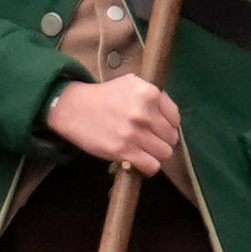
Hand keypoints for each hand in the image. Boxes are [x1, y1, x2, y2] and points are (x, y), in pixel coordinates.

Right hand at [46, 74, 188, 182]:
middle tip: (151, 141)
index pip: (175, 118)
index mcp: (150, 93)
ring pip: (164, 153)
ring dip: (156, 155)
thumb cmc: (105, 96)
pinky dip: (149, 167)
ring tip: (146, 151)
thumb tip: (171, 115)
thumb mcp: (132, 83)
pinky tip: (142, 162)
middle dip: (163, 140)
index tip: (159, 128)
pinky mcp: (123, 150)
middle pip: (171, 137)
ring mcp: (134, 133)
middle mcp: (144, 112)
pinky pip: (151, 166)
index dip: (168, 125)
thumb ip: (154, 95)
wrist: (75, 109)